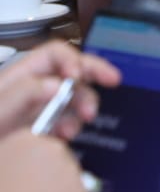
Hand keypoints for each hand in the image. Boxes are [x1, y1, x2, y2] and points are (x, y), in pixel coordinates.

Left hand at [0, 40, 120, 138]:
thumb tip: (57, 83)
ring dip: (83, 105)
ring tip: (81, 121)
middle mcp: (29, 91)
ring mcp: (35, 111)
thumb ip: (21, 95)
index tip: (82, 76)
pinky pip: (66, 120)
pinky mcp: (40, 131)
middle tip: (112, 82)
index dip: (73, 59)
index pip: (54, 54)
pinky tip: (67, 136)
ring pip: (72, 96)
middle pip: (69, 70)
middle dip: (91, 76)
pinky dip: (73, 125)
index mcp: (15, 80)